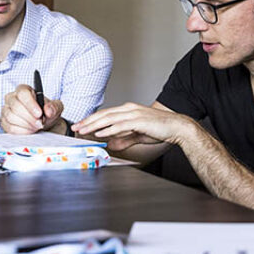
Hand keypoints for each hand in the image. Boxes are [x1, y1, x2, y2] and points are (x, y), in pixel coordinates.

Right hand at [1, 84, 64, 133]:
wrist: (44, 124)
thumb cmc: (47, 112)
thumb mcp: (56, 108)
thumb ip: (54, 107)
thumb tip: (48, 110)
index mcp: (24, 90)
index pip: (23, 93)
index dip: (30, 104)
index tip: (39, 113)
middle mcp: (12, 98)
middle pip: (16, 106)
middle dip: (29, 117)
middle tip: (40, 123)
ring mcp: (6, 110)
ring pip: (11, 117)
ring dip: (26, 124)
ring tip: (37, 126)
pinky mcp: (4, 122)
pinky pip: (9, 127)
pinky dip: (22, 131)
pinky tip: (30, 130)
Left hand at [72, 103, 195, 150]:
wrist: (177, 126)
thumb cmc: (160, 129)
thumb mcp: (138, 135)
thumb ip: (124, 139)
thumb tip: (111, 144)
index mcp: (129, 110)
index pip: (106, 114)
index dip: (92, 120)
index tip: (81, 126)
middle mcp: (129, 109)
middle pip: (104, 114)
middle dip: (88, 121)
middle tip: (76, 127)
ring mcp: (134, 114)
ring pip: (109, 118)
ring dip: (94, 124)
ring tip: (83, 130)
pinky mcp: (139, 120)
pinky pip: (120, 125)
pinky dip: (108, 129)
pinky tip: (100, 133)